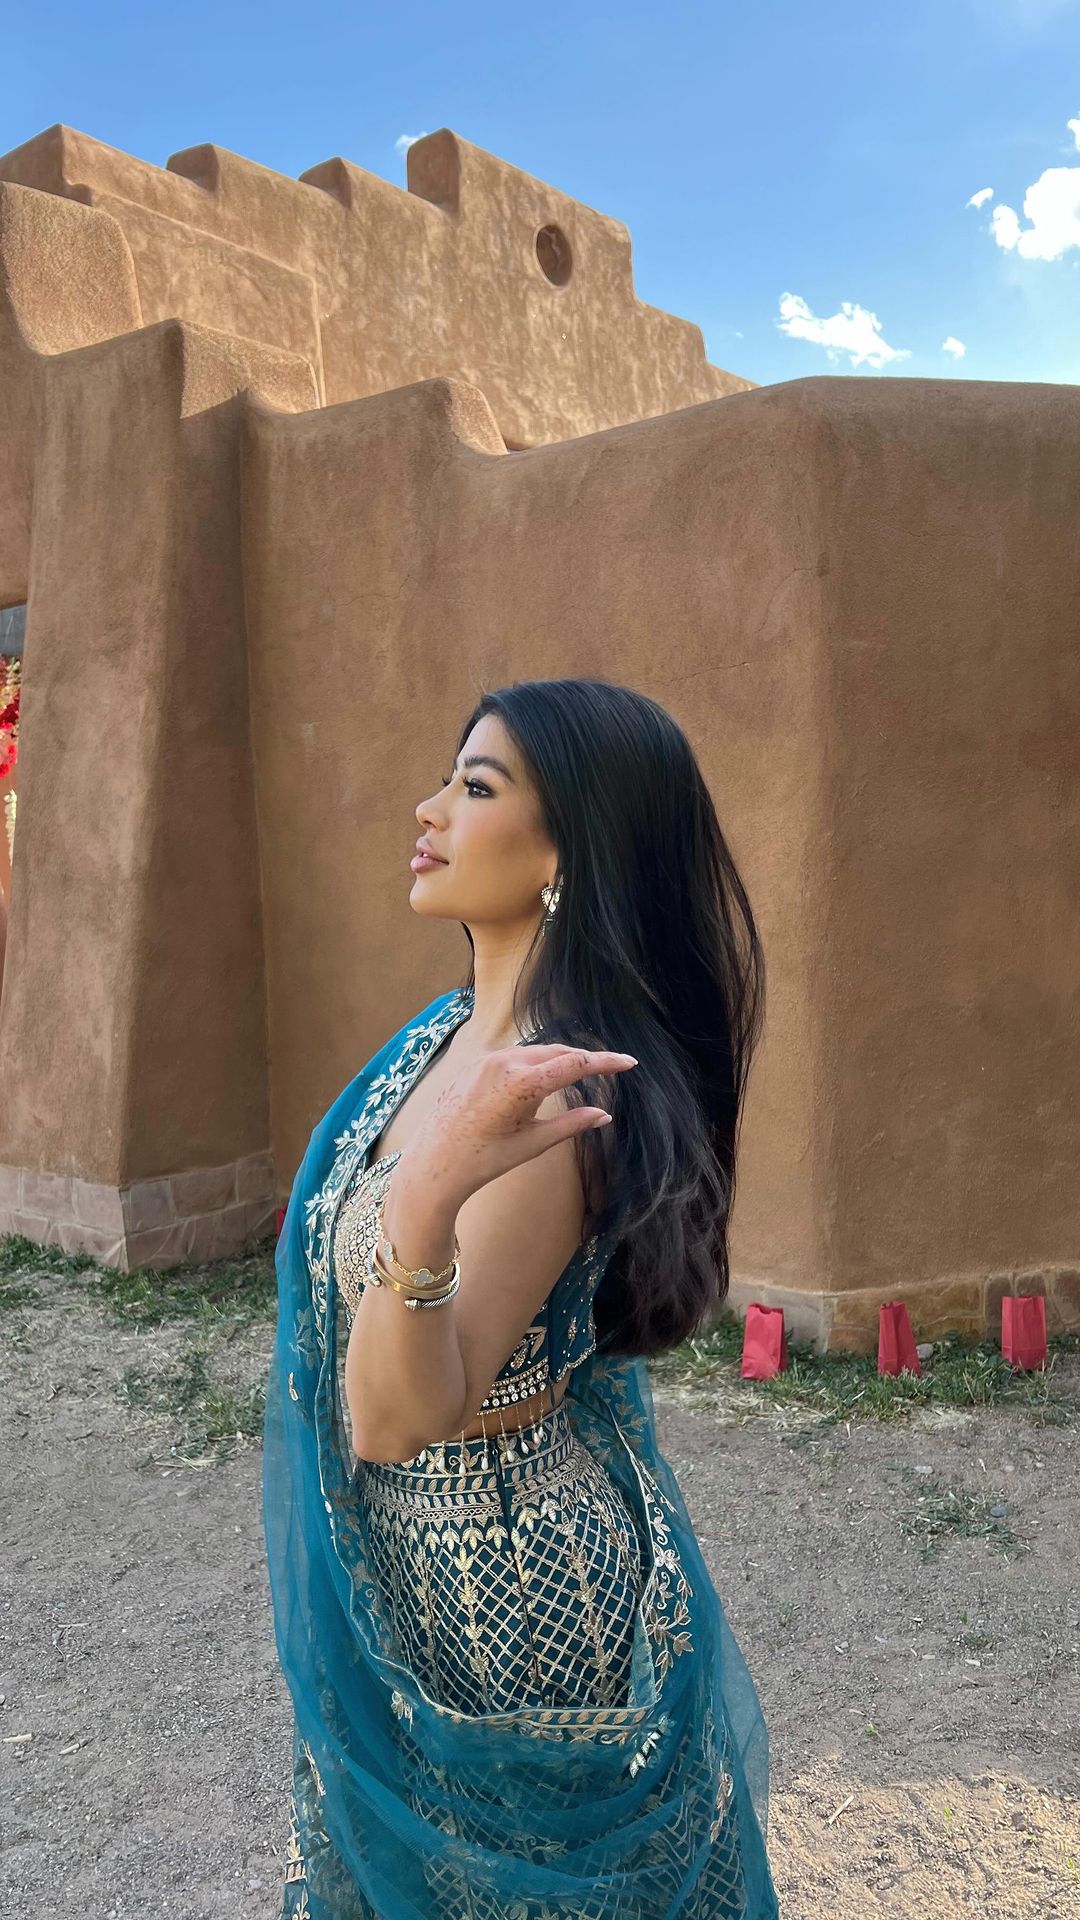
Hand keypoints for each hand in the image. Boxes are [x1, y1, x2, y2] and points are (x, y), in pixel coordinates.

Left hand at [396, 1044, 637, 1206]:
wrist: (433, 1164)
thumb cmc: (483, 1159)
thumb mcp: (532, 1144)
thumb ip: (571, 1125)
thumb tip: (604, 1115)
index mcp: (523, 1082)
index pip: (576, 1064)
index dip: (606, 1062)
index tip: (629, 1062)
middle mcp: (505, 1062)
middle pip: (558, 1052)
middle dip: (584, 1060)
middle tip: (609, 1070)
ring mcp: (487, 1060)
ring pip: (536, 1052)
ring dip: (559, 1060)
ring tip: (579, 1075)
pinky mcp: (476, 1064)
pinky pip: (515, 1056)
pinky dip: (536, 1063)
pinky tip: (543, 1077)